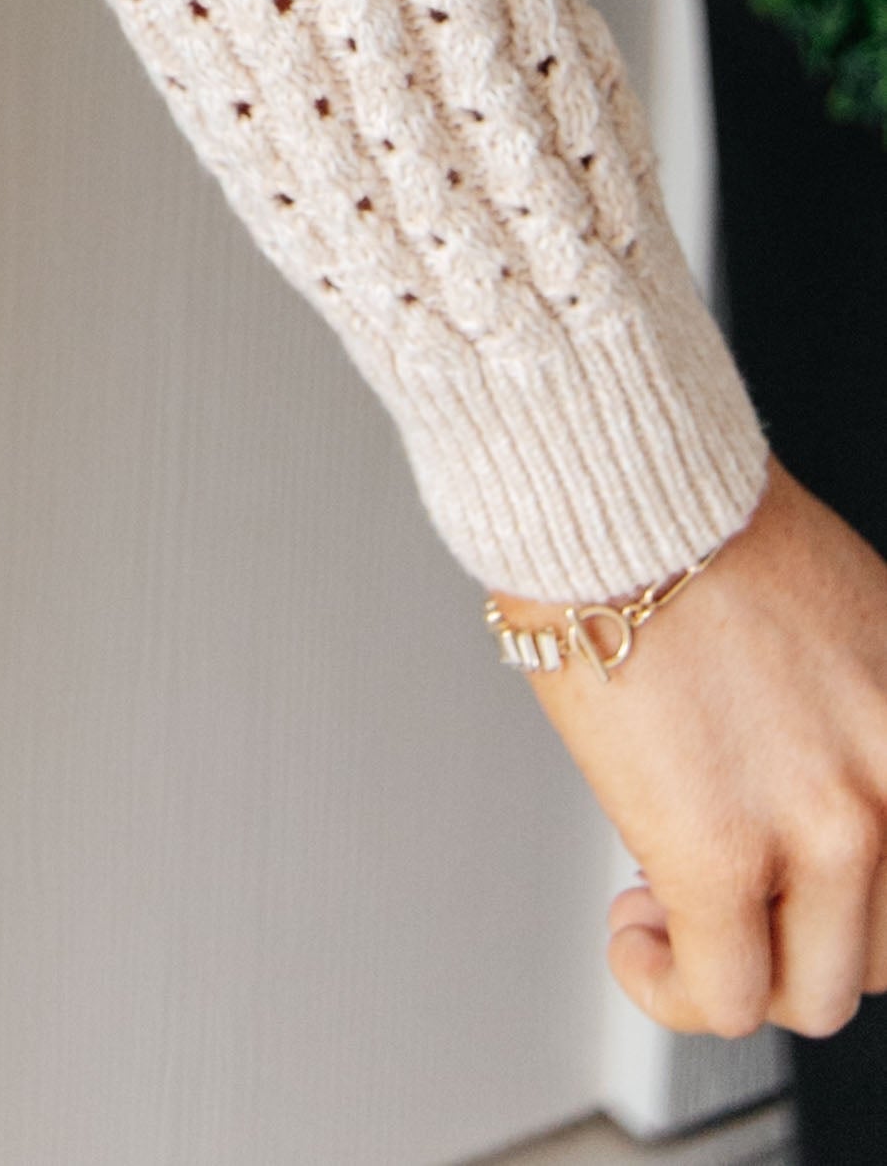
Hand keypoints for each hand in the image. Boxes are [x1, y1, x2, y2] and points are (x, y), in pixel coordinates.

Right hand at [510, 465, 886, 1043]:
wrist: (619, 485)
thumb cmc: (694, 522)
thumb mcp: (841, 621)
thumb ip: (853, 719)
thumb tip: (812, 772)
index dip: (853, 897)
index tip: (797, 885)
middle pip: (883, 947)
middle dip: (802, 935)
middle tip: (734, 896)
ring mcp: (826, 829)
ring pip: (815, 993)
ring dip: (742, 967)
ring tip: (672, 913)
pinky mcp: (724, 856)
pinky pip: (723, 994)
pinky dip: (671, 986)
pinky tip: (634, 930)